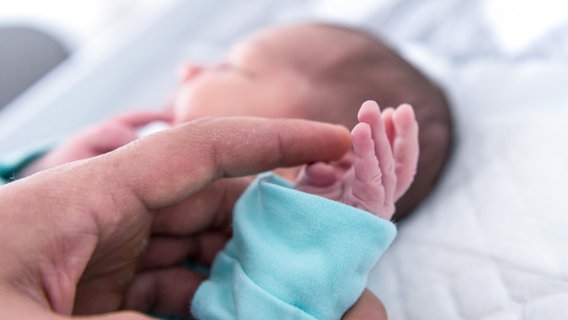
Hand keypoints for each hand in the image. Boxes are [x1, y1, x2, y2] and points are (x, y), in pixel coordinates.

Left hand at [0, 117, 379, 318]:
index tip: (332, 140)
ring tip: (284, 295)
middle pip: (211, 202)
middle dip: (269, 224)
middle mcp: (105, 214)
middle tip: (318, 255)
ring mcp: (109, 251)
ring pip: (199, 247)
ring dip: (243, 271)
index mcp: (84, 198)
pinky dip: (210, 300)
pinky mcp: (107, 287)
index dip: (273, 140)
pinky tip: (234, 313)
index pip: (198, 150)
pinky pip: (175, 284)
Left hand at [296, 100, 418, 219]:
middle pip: (397, 163)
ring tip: (385, 112)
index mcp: (367, 189)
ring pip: (389, 169)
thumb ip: (321, 168)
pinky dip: (366, 155)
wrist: (294, 253)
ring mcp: (373, 210)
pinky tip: (360, 132)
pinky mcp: (366, 218)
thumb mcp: (310, 185)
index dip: (392, 135)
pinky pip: (371, 181)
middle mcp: (375, 199)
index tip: (391, 110)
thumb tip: (326, 163)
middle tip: (400, 108)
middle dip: (400, 134)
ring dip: (385, 137)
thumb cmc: (302, 216)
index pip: (389, 160)